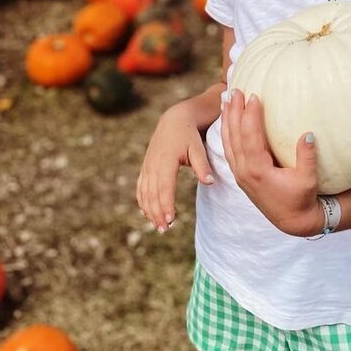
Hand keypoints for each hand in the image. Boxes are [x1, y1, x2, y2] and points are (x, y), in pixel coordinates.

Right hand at [136, 102, 215, 233]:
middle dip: (157, 213)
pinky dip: (143, 202)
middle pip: (153, 193)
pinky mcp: (145, 168)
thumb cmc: (189, 135)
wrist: (173, 120)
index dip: (166, 204)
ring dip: (150, 211)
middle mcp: (153, 164)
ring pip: (145, 193)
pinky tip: (148, 215)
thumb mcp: (198, 147)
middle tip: (164, 230)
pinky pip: (141, 188)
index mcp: (166, 159)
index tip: (170, 219)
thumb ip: (203, 165)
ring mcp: (147, 166)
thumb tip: (210, 182)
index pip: (165, 186)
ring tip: (158, 227)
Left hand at [221, 90, 320, 236]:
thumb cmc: (302, 199)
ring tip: (227, 99)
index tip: (253, 96)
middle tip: (235, 90)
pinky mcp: (241, 174)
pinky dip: (227, 132)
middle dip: (234, 112)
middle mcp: (244, 171)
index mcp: (258, 171)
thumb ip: (307, 157)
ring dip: (227, 120)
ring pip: (228, 142)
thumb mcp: (308, 179)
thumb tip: (309, 133)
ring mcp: (240, 173)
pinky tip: (229, 120)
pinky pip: (229, 149)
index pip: (249, 137)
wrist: (292, 220)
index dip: (250, 116)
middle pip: (234, 136)